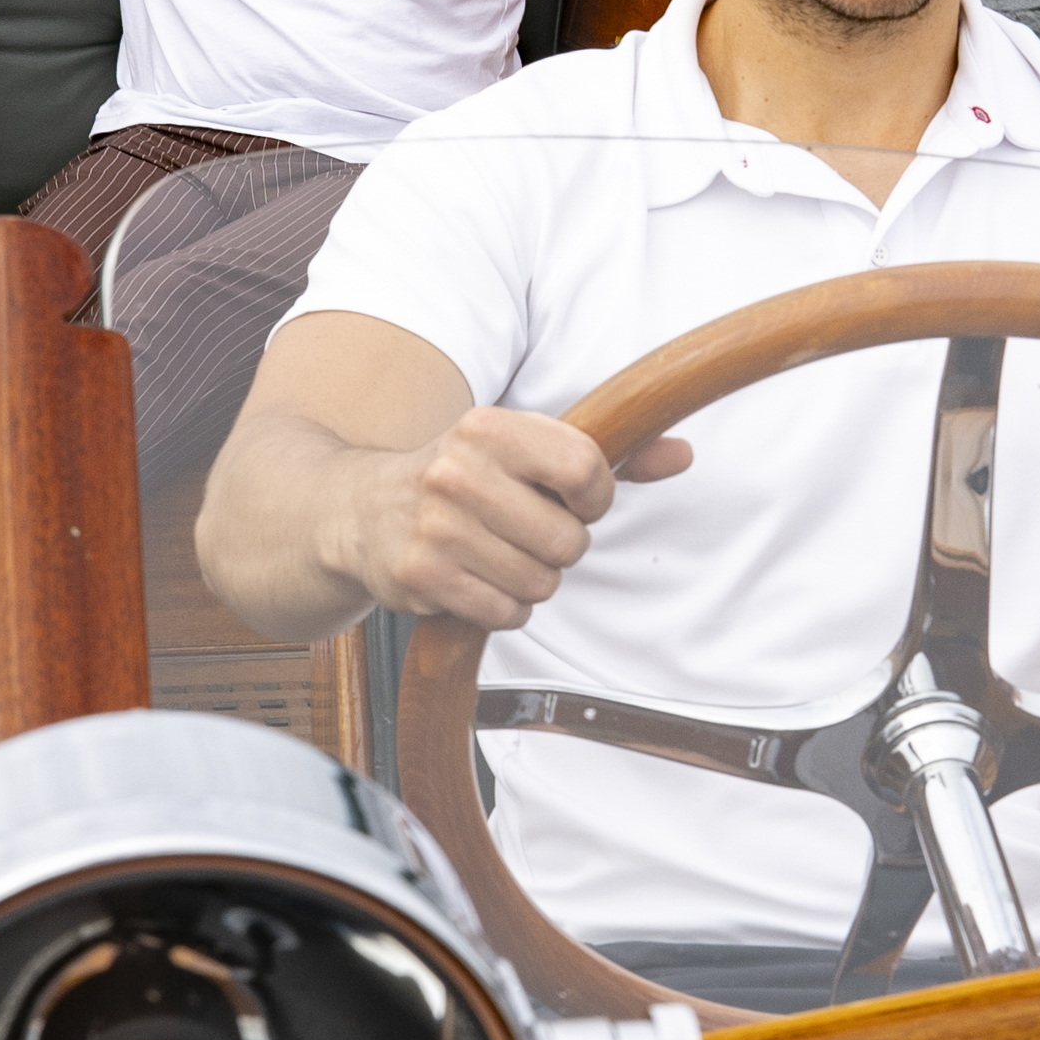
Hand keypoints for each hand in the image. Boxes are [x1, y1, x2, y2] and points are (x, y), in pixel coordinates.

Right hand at [326, 402, 691, 632]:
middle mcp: (457, 471)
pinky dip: (502, 607)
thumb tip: (683, 453)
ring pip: (540, 584)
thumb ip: (609, 454)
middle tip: (525, 535)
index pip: (585, 469)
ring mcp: (435, 526)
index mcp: (488, 427)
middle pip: (568, 540)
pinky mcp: (419, 575)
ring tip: (496, 556)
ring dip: (531, 582)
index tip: (576, 502)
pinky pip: (505, 613)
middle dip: (559, 549)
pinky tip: (476, 581)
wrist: (356, 509)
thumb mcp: (524, 450)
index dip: (595, 498)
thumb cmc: (461, 478)